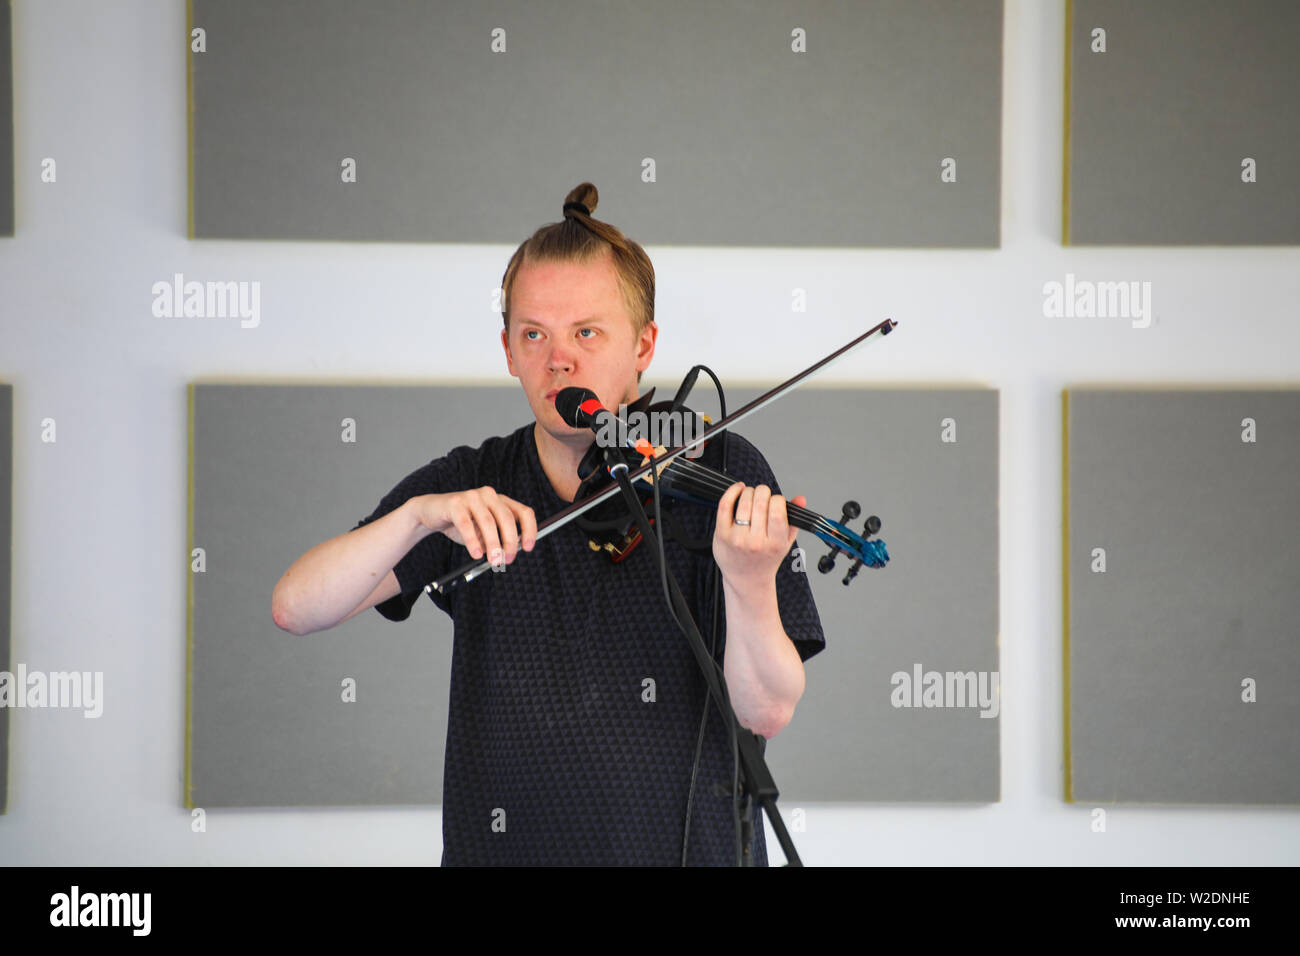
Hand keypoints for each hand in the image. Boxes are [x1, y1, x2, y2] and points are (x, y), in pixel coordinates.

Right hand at [415, 488, 536, 566]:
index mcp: (501, 501)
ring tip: (494, 561)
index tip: (529, 547)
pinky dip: (473, 541)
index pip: (524, 512)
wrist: (431, 512)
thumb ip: (496, 540)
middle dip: (510, 542)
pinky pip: (466, 524)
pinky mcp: (455, 503)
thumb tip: (507, 554)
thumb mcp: (482, 534)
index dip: (530, 530)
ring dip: (493, 545)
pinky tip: (476, 553)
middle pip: (507, 518)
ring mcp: (472, 497)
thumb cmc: (460, 523)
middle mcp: (489, 495)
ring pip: (488, 522)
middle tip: (508, 560)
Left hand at [712, 482, 804, 591]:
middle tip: (763, 494)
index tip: (776, 500)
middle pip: (760, 503)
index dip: (778, 499)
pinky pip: (725, 506)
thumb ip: (794, 520)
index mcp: (775, 543)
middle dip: (763, 492)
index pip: (777, 511)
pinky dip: (731, 492)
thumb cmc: (766, 559)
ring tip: (751, 494)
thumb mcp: (786, 542)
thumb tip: (800, 499)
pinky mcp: (722, 534)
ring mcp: (737, 538)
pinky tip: (737, 489)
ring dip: (749, 491)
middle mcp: (756, 542)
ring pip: (744, 502)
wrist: (746, 579)